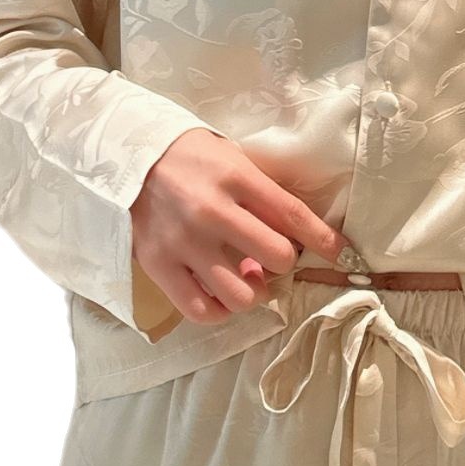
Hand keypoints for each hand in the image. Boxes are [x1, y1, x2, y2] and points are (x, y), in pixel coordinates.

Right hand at [130, 125, 352, 324]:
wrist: (126, 155)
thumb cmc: (190, 156)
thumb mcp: (231, 158)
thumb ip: (260, 194)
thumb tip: (294, 235)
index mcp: (236, 177)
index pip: (292, 214)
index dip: (322, 239)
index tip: (338, 251)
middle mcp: (213, 211)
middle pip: (276, 257)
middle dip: (284, 261)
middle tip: (274, 257)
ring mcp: (185, 242)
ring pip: (242, 294)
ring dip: (254, 291)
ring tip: (248, 279)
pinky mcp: (159, 265)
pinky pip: (201, 309)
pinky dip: (220, 310)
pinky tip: (223, 295)